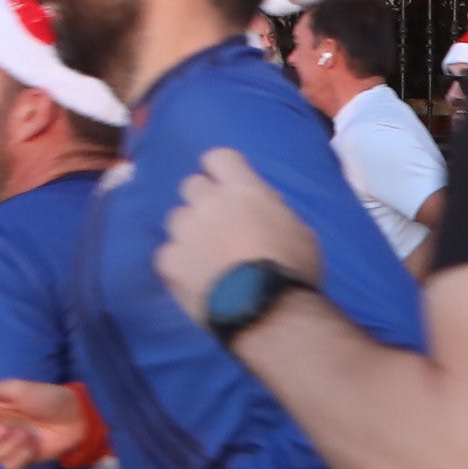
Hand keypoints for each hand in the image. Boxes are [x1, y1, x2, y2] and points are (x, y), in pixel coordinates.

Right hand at [0, 379, 97, 468]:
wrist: (75, 418)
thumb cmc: (45, 398)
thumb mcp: (15, 389)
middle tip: (6, 427)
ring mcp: (0, 446)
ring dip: (3, 447)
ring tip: (23, 434)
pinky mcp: (17, 460)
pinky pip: (6, 466)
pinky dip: (20, 455)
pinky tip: (32, 445)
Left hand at [153, 148, 315, 316]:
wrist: (268, 311)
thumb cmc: (293, 270)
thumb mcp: (300, 231)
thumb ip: (273, 210)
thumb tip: (262, 206)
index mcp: (244, 191)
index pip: (218, 157)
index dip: (221, 170)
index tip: (228, 186)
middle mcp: (209, 203)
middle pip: (192, 185)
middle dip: (203, 201)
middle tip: (218, 225)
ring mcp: (185, 231)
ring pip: (176, 219)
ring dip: (189, 231)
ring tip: (205, 256)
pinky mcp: (169, 261)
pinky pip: (167, 253)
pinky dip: (178, 263)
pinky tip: (195, 278)